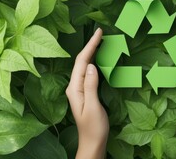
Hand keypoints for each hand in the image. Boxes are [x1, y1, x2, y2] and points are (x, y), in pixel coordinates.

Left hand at [66, 28, 108, 158]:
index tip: (99, 33)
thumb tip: (92, 65)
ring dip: (92, 52)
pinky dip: (94, 62)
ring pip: (85, 65)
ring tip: (101, 41)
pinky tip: (99, 58)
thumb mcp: (93, 106)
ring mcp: (79, 89)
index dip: (90, 46)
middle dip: (91, 45)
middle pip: (82, 61)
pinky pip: (89, 72)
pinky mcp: (85, 92)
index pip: (82, 62)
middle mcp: (74, 86)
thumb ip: (91, 85)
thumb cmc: (94, 127)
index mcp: (74, 88)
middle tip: (101, 32)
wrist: (93, 142)